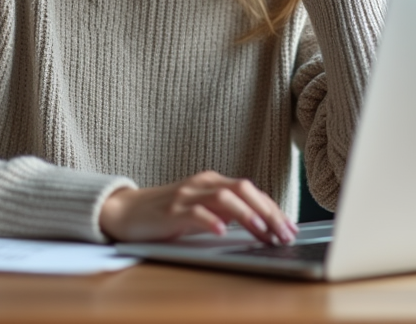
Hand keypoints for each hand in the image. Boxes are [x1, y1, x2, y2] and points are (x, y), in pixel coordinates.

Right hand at [99, 170, 297, 244]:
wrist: (125, 211)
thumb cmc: (166, 213)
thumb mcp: (201, 209)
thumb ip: (226, 211)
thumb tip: (260, 223)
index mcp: (212, 181)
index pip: (250, 191)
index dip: (273, 208)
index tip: (290, 226)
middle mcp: (202, 184)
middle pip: (243, 190)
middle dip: (268, 211)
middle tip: (284, 233)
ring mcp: (186, 195)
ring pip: (224, 197)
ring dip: (247, 215)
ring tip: (262, 231)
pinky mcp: (170, 210)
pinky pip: (194, 212)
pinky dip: (210, 221)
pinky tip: (221, 232)